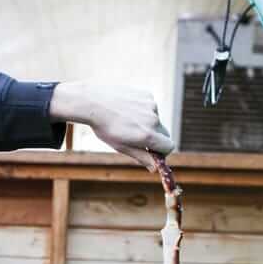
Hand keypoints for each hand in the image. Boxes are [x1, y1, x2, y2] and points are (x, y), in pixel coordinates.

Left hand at [49, 82, 173, 169]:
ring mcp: (151, 105)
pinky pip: (150, 107)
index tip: (152, 152)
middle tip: (138, 138)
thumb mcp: (122, 147)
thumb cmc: (105, 128)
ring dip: (147, 123)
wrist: (93, 103)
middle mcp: (153, 119)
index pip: (169, 146)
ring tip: (127, 121)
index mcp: (147, 135)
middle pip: (165, 134)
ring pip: (156, 119)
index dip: (162, 151)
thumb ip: (141, 157)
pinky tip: (126, 109)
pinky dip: (143, 110)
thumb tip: (155, 168)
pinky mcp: (147, 95)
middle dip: (156, 138)